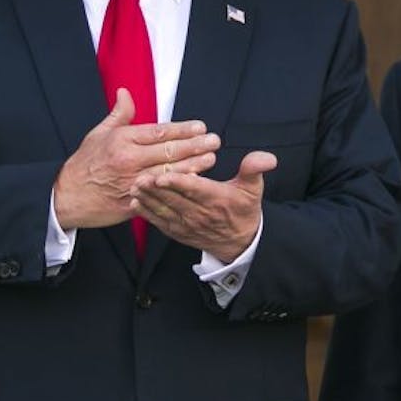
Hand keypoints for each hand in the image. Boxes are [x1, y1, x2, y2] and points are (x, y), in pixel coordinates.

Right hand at [53, 89, 219, 229]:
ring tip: (211, 159)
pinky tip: (193, 184)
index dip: (182, 129)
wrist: (65, 197)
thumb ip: (118, 115)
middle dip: (195, 146)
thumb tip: (125, 92)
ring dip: (193, 166)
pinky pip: (159, 195)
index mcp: (122, 140)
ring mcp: (131, 182)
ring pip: (168, 173)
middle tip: (215, 141)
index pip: (159, 132)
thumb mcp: (98, 134)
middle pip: (168, 152)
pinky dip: (176, 189)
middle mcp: (128, 160)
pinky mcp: (132, 202)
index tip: (200, 126)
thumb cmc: (84, 164)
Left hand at [131, 150, 276, 262]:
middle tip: (139, 176)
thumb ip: (254, 170)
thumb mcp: (253, 189)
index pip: (195, 190)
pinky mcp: (178, 232)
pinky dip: (147, 213)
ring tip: (133, 186)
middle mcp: (200, 214)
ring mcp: (187, 225)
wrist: (240, 242)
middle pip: (175, 199)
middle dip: (156, 189)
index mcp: (217, 199)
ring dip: (148, 199)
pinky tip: (135, 202)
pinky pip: (160, 222)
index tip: (163, 174)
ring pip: (164, 210)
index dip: (178, 183)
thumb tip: (267, 157)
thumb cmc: (244, 210)